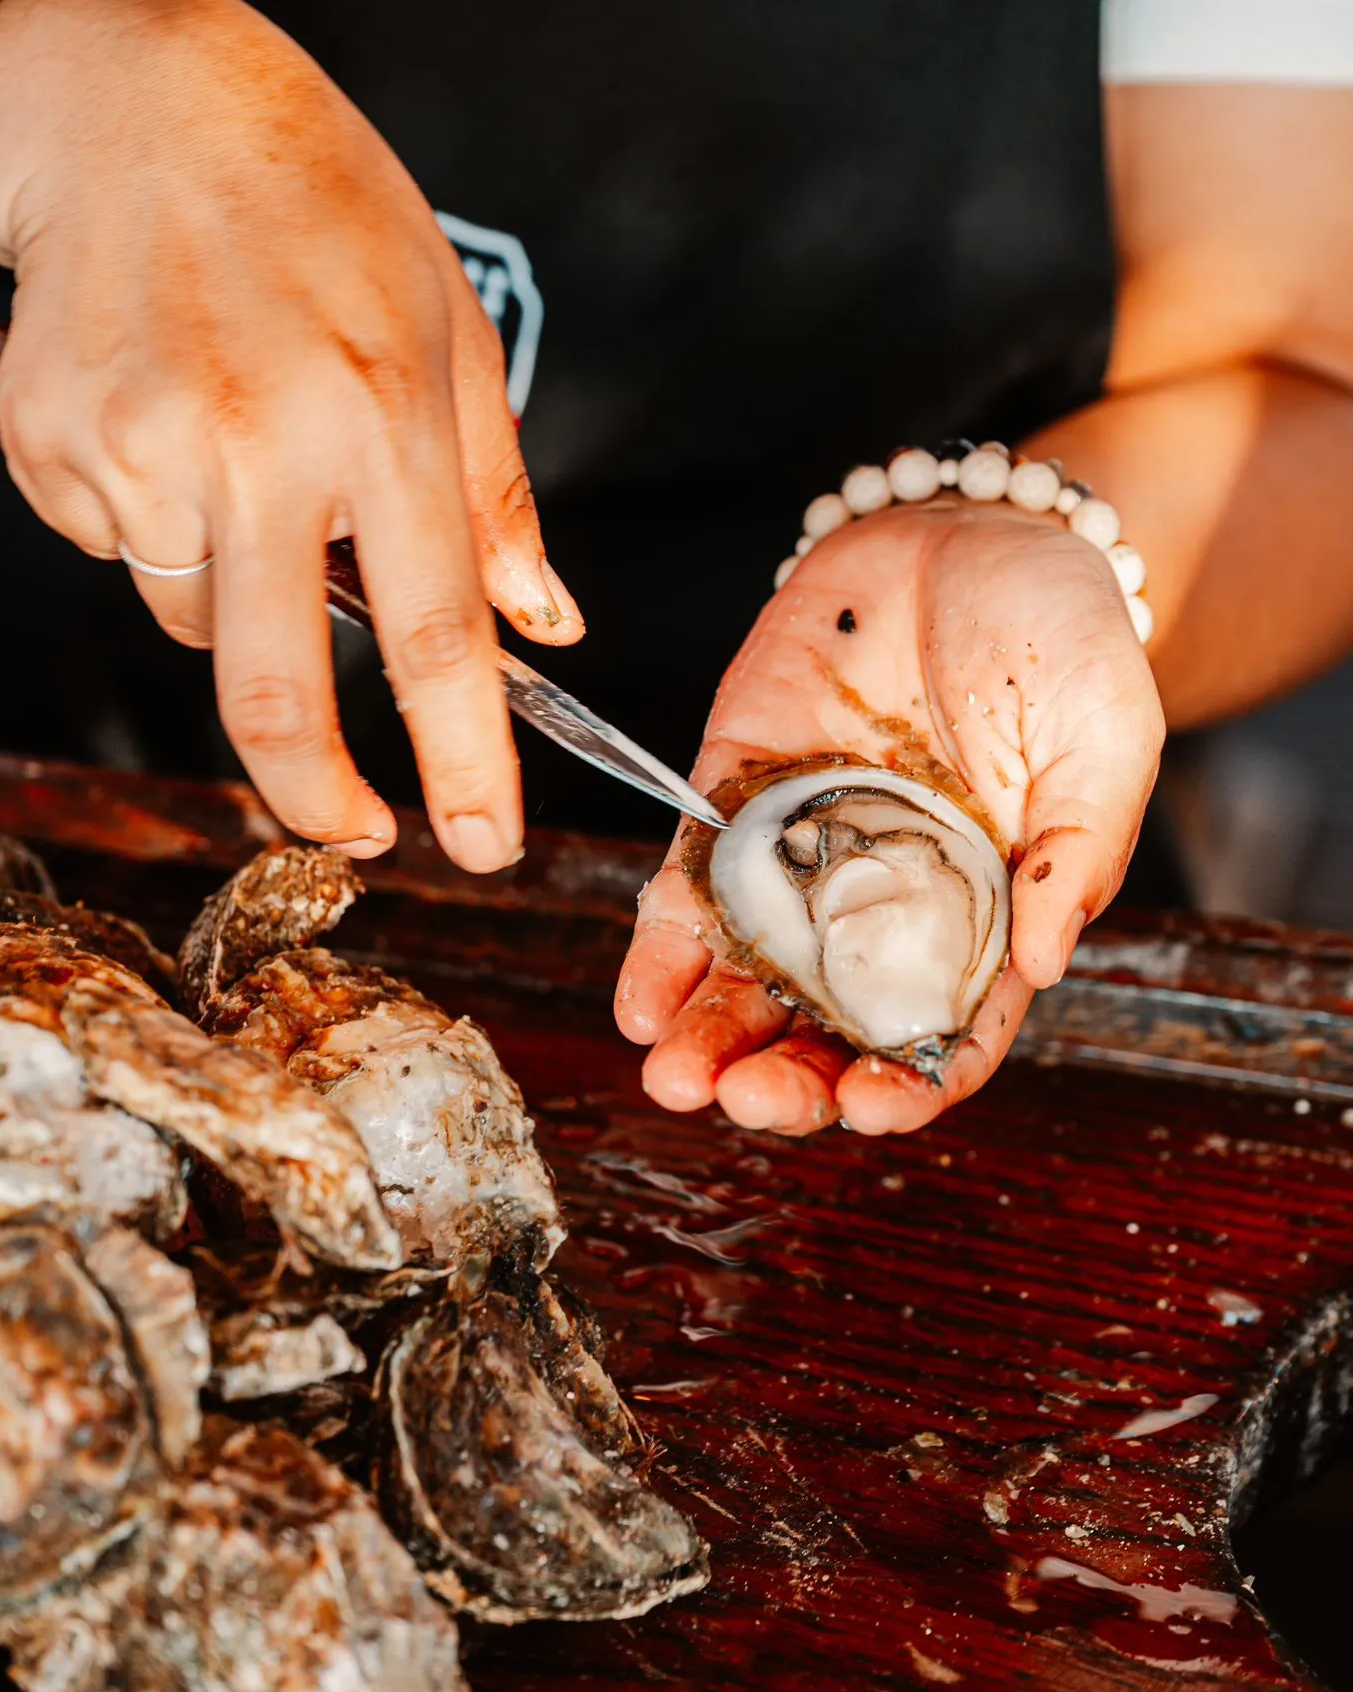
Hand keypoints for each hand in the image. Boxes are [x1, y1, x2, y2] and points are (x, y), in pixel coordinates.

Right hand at [0, 0, 580, 870]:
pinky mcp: (56, 451)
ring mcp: (143, 451)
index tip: (482, 840)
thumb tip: (543, 624)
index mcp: (380, 416)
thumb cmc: (309, 201)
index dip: (463, 763)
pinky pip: (123, 559)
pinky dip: (157, 528)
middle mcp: (258, 445)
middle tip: (351, 825)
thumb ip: (496, 493)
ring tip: (239, 450)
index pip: (435, 638)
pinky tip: (170, 423)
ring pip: (200, 623)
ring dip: (236, 589)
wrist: (130, 97)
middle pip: (280, 695)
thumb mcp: (448, 328)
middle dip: (319, 792)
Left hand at [616, 498, 1164, 1135]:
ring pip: (752, 977)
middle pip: (832, 1026)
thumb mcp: (1105, 738)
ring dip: (711, 1035)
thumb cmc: (1064, 638)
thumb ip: (1076, 851)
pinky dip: (664, 949)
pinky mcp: (738, 798)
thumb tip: (1043, 964)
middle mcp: (887, 908)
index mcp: (985, 917)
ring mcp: (807, 859)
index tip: (874, 1108)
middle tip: (748, 1101)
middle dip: (788, 1077)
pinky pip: (693, 887)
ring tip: (676, 1078)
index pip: (945, 1032)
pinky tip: (642, 1005)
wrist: (973, 527)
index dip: (911, 1084)